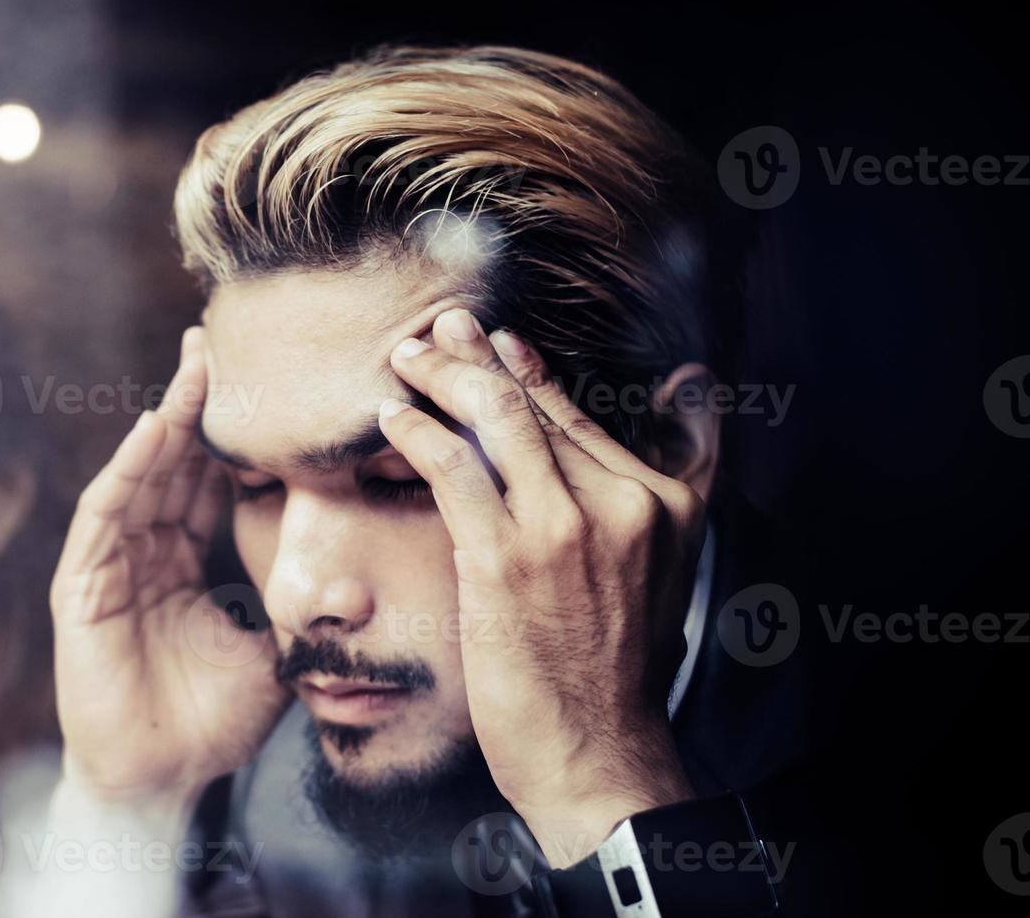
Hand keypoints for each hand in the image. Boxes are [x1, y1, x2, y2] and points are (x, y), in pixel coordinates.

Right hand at [49, 326, 289, 808]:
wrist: (160, 782)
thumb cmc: (209, 723)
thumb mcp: (273, 656)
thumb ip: (303, 616)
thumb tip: (359, 585)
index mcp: (181, 563)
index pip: (205, 483)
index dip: (231, 436)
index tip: (265, 386)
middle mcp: (144, 554)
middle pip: (170, 463)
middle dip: (194, 404)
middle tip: (220, 341)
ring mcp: (110, 568)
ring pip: (139, 475)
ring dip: (165, 419)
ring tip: (195, 365)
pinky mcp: (83, 588)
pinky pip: (107, 517)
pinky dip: (129, 471)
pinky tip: (156, 430)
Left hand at [378, 308, 704, 864]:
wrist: (596, 749)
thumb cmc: (615, 662)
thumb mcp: (671, 558)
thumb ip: (682, 468)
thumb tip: (686, 381)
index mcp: (660, 497)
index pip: (576, 413)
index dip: (527, 370)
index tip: (492, 344)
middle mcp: (618, 501)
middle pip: (530, 403)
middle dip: (474, 356)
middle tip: (437, 329)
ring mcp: (562, 527)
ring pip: (491, 418)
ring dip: (440, 377)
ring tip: (406, 359)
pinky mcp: (505, 558)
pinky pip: (452, 468)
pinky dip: (416, 432)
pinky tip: (392, 418)